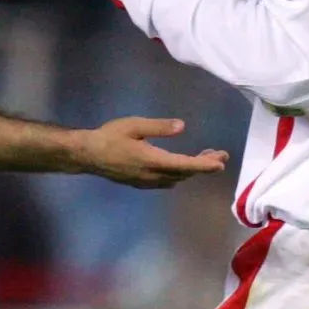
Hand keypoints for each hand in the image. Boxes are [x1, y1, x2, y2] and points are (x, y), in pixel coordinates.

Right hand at [75, 117, 228, 187]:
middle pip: (185, 173)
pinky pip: (167, 181)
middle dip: (205, 165)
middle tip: (220, 156)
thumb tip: (182, 127)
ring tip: (205, 157)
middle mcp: (153, 175)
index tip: (221, 163)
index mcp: (153, 160)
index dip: (205, 165)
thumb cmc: (110, 136)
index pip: (186, 165)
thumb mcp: (134, 125)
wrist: (87, 155)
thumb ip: (159, 127)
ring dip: (193, 169)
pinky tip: (182, 165)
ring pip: (177, 178)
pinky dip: (180, 173)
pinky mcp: (142, 183)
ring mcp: (147, 181)